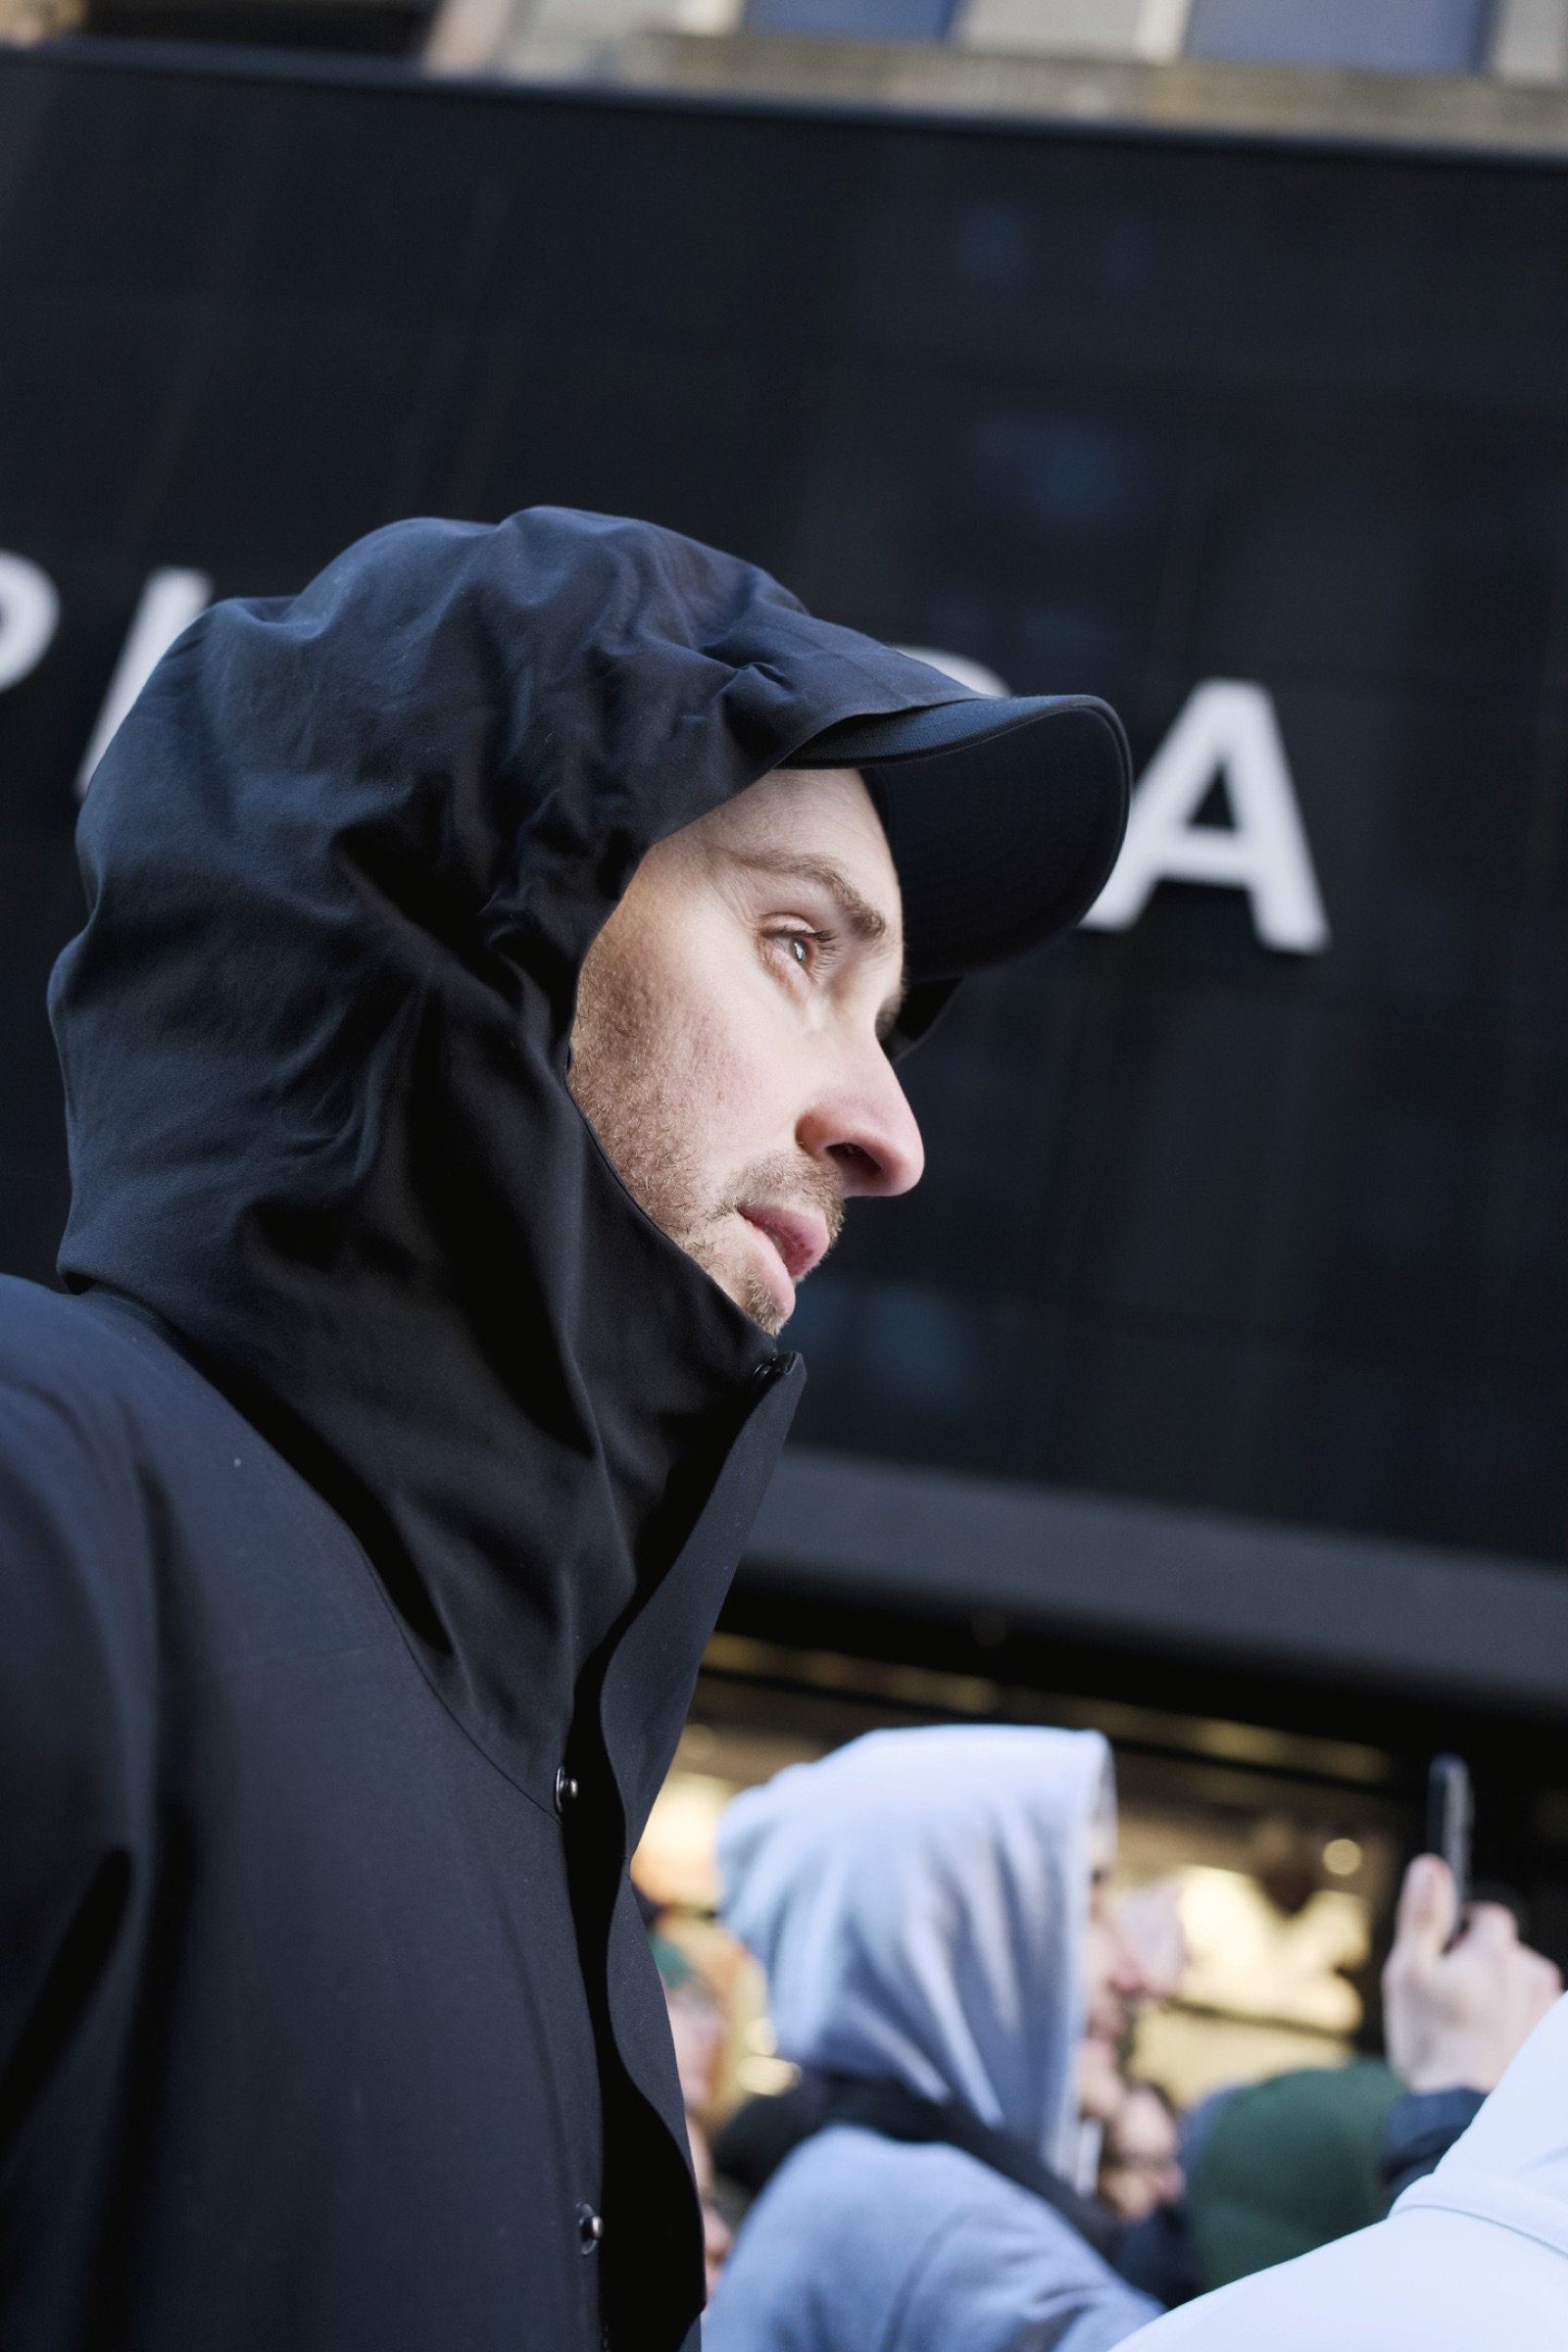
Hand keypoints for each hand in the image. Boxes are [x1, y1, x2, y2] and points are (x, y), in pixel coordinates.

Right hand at [1382, 1854, 1560, 2094]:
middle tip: (1448, 1998)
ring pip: (1520, 1983)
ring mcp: (1545, 2011)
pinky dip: (1513, 2022)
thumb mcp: (1408, 1971)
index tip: (1445, 1955)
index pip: (1490, 1915)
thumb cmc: (1431, 2040)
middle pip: (1505, 1951)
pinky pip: (1531, 2014)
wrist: (1463, 2111)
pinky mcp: (1551, 2041)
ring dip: (1499, 1993)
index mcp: (1496, 1953)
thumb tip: (1430, 1865)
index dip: (1464, 1928)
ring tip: (1468, 2027)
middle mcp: (1531, 1975)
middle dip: (1480, 1964)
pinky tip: (1490, 2045)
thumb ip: (1422, 1916)